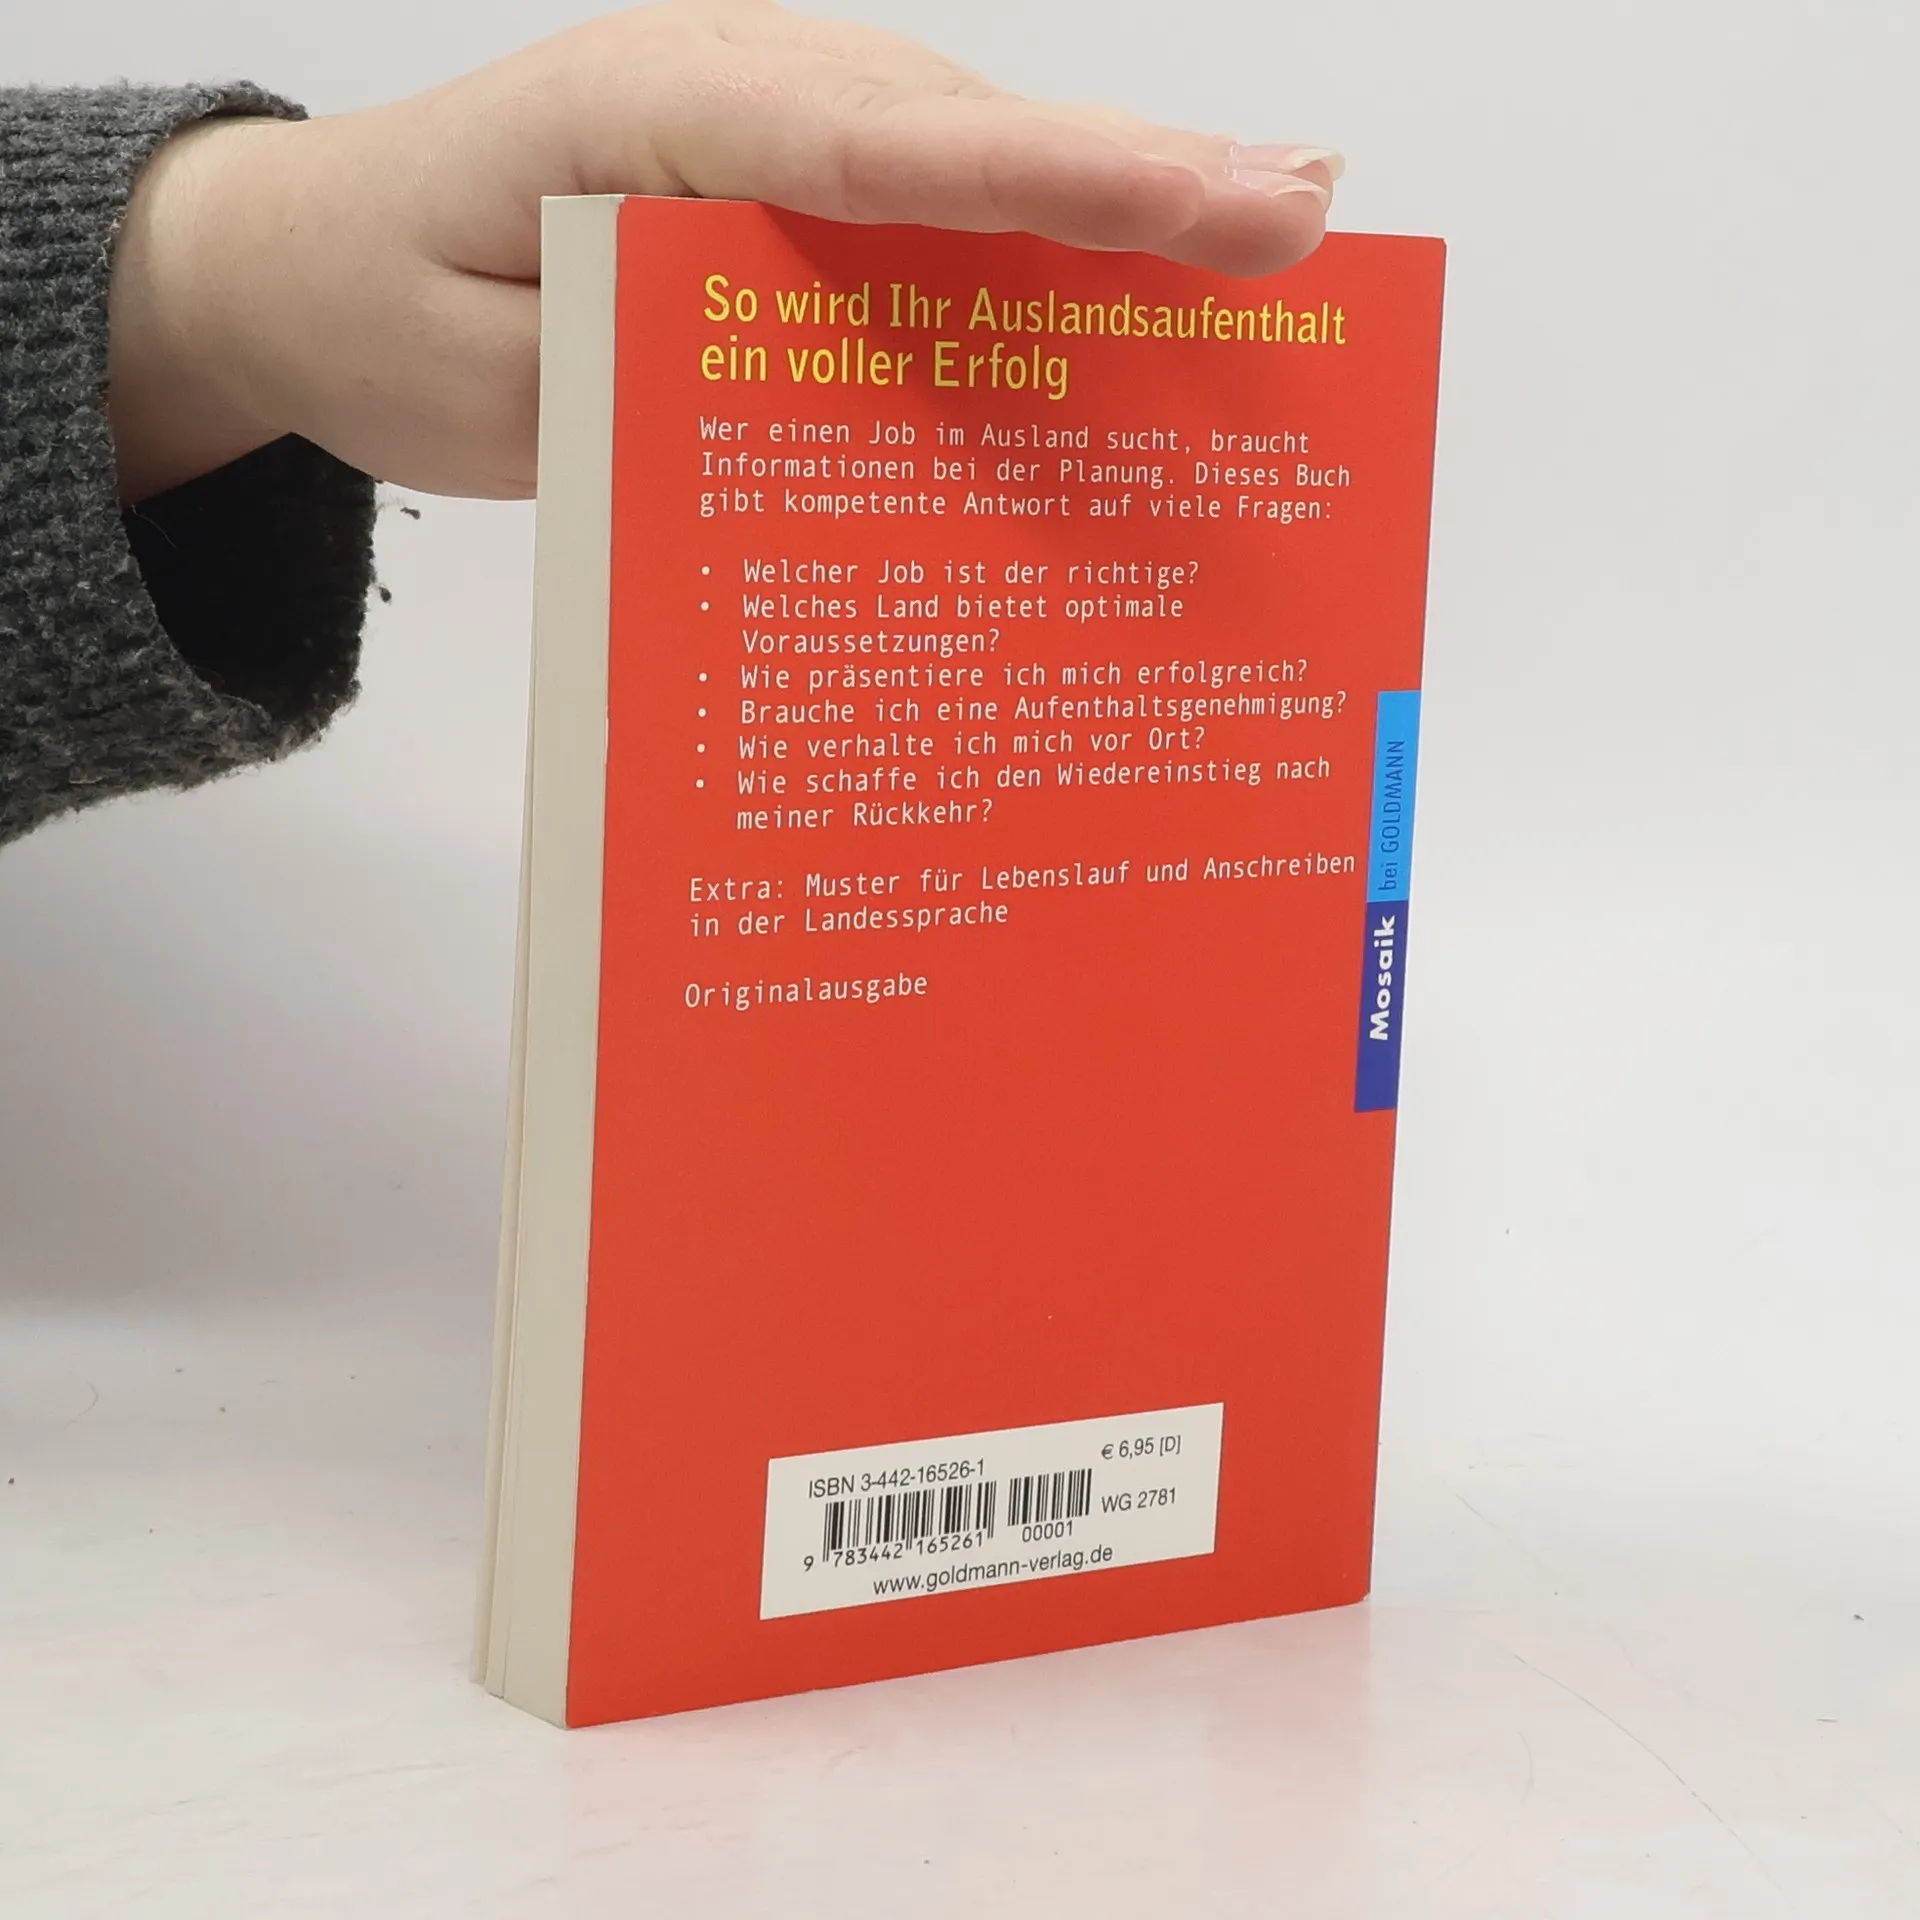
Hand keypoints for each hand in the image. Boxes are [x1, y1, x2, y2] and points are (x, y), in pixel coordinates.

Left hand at [107, 0, 1339, 502]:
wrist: (313, 264)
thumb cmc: (383, 306)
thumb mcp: (484, 384)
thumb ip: (644, 391)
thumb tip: (831, 422)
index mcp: (656, 113)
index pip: (889, 146)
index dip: (1058, 179)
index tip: (1210, 200)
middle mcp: (737, 103)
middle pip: (966, 140)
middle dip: (1139, 181)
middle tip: (1306, 217)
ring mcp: (767, 147)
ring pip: (964, 176)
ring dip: (1112, 215)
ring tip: (1271, 248)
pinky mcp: (779, 211)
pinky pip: (922, 232)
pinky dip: (1028, 262)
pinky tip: (1126, 304)